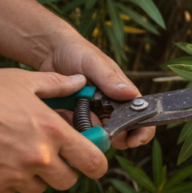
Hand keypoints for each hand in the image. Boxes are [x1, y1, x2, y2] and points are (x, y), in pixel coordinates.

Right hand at [0, 68, 107, 192]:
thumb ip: (56, 85)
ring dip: (32, 176)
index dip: (96, 164)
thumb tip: (81, 83)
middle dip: (62, 170)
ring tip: (11, 150)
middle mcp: (38, 158)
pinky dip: (5, 180)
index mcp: (52, 132)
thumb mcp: (20, 80)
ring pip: (38, 188)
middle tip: (46, 154)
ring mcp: (13, 177)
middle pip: (68, 182)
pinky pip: (9, 192)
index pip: (93, 162)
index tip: (91, 162)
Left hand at [37, 32, 155, 149]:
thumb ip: (110, 79)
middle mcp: (111, 108)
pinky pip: (77, 131)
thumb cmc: (77, 52)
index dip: (141, 132)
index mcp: (123, 95)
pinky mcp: (76, 118)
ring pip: (97, 135)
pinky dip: (70, 125)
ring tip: (72, 110)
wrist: (50, 52)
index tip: (132, 140)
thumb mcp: (94, 63)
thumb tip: (131, 94)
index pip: (141, 118)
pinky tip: (63, 111)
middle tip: (98, 129)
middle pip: (120, 134)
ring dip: (86, 129)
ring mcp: (94, 115)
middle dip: (110, 136)